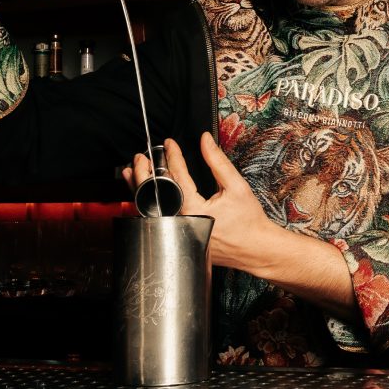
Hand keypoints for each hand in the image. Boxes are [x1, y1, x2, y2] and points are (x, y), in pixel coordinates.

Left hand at [122, 134, 277, 271]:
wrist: (255, 248)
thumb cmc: (248, 222)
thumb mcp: (236, 186)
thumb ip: (217, 161)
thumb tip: (205, 141)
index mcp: (193, 209)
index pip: (176, 175)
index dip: (172, 155)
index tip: (169, 143)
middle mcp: (180, 222)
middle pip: (154, 193)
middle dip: (145, 172)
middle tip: (142, 157)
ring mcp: (177, 232)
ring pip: (151, 208)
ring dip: (140, 188)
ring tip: (133, 172)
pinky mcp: (178, 238)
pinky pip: (158, 218)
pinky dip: (149, 204)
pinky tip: (145, 194)